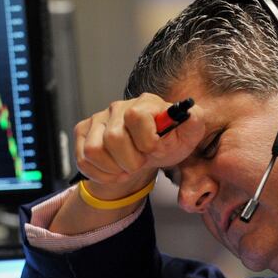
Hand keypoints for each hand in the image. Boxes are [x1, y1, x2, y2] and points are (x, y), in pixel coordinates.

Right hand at [73, 93, 205, 198]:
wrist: (146, 156)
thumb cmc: (166, 144)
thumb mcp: (186, 137)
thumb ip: (194, 124)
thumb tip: (191, 114)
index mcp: (145, 103)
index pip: (136, 116)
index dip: (146, 140)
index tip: (154, 150)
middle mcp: (118, 107)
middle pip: (113, 138)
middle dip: (131, 161)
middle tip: (139, 164)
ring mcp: (98, 119)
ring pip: (94, 150)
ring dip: (113, 169)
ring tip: (126, 168)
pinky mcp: (83, 133)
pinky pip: (83, 159)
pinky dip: (100, 174)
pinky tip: (114, 172)